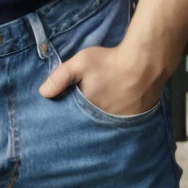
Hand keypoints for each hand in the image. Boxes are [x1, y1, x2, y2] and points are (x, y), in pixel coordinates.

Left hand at [38, 44, 162, 115]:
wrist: (145, 62)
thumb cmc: (110, 62)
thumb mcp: (81, 63)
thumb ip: (60, 77)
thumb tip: (42, 93)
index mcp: (89, 110)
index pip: (74, 121)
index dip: (69, 118)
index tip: (63, 118)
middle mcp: (105, 121)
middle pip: (90, 125)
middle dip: (84, 122)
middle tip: (83, 113)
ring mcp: (121, 122)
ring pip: (106, 125)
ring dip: (101, 122)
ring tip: (100, 110)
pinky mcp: (135, 120)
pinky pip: (122, 124)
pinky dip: (117, 119)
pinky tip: (116, 109)